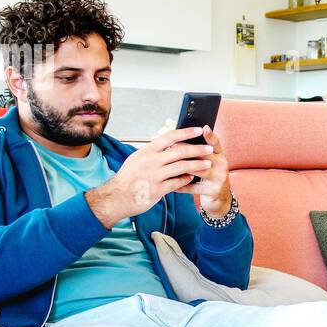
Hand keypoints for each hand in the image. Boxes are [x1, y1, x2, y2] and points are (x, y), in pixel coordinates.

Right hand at [85, 127, 216, 228]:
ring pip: (182, 166)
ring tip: (208, 164)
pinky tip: (192, 178)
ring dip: (197, 165)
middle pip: (180, 151)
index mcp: (147, 151)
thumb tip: (168, 143)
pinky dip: (186, 179)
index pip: (169, 136)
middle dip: (197, 149)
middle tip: (209, 149)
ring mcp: (155, 175)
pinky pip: (177, 183)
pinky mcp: (158, 189)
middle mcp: (151, 161)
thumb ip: (153, 152)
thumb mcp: (137, 159)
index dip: (186, 132)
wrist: (116, 197)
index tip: (198, 130)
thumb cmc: (128, 177)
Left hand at [175, 125, 233, 216]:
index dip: (210, 136)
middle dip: (187, 150)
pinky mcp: (212, 191)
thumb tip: (177, 139)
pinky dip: (180, 185)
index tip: (203, 128)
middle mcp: (222, 165)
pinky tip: (169, 183)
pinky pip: (193, 187)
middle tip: (172, 147)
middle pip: (205, 155)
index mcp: (220, 155)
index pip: (216, 143)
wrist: (219, 197)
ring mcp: (218, 178)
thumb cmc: (208, 175)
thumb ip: (198, 152)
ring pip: (199, 170)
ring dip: (183, 167)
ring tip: (169, 164)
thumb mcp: (208, 162)